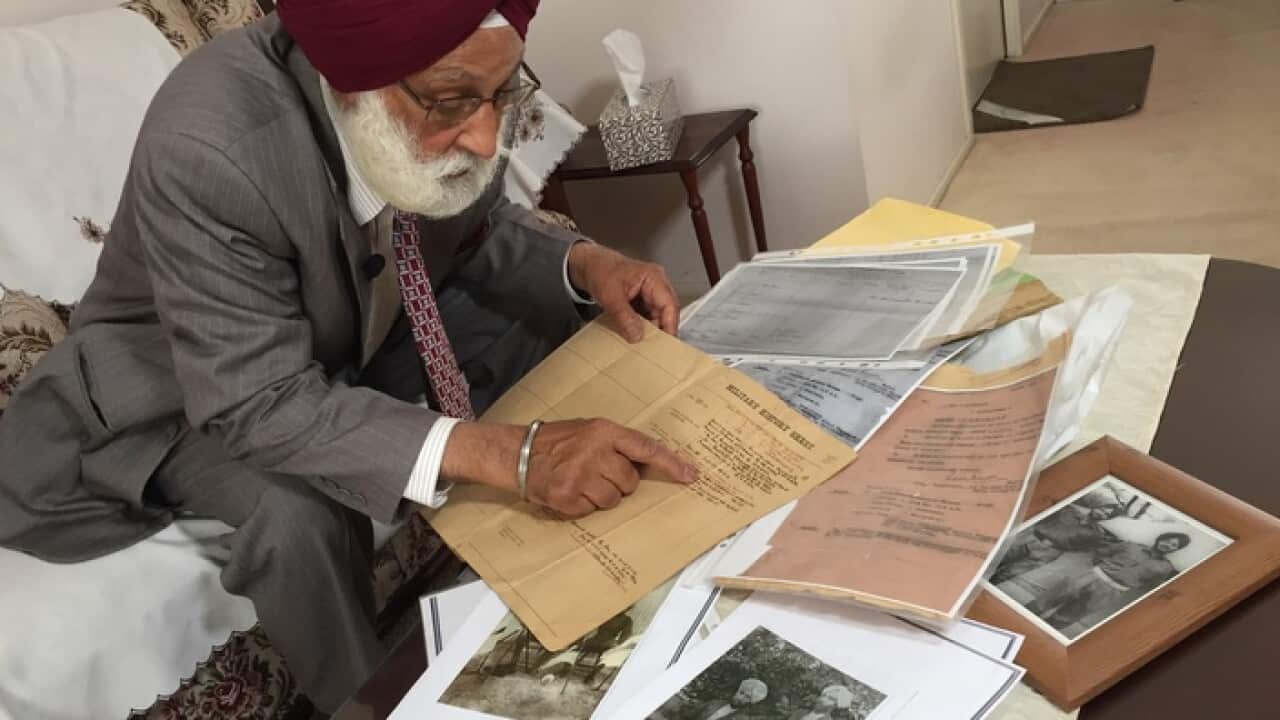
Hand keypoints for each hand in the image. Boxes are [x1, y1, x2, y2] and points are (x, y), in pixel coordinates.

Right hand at [525, 419, 697, 516]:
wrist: (518, 452)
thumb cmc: (557, 441)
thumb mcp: (589, 430)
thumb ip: (617, 443)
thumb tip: (648, 464)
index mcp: (603, 431)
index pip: (646, 448)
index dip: (670, 464)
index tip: (690, 475)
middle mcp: (594, 452)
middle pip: (630, 482)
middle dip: (619, 482)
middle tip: (598, 473)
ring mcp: (580, 476)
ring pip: (613, 500)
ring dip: (602, 496)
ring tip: (582, 481)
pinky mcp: (567, 497)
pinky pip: (591, 511)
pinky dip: (583, 505)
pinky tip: (570, 491)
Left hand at [567, 241, 679, 341]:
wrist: (589, 264)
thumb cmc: (600, 270)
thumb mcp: (610, 296)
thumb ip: (624, 316)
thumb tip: (638, 336)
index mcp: (654, 277)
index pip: (669, 305)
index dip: (669, 326)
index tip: (664, 344)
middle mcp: (657, 283)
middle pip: (666, 312)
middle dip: (659, 330)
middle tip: (651, 348)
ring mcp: (651, 291)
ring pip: (658, 316)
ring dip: (650, 329)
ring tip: (641, 343)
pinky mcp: (644, 299)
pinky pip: (648, 315)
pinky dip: (643, 326)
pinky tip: (635, 334)